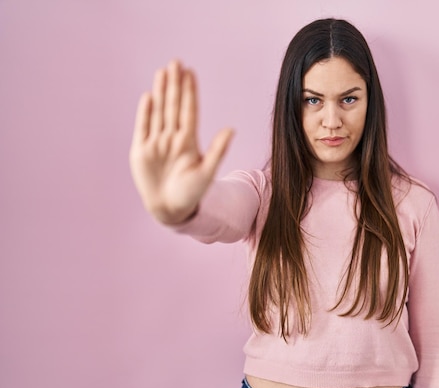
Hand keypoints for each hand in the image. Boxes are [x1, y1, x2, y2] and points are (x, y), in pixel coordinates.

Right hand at [130, 60, 232, 223]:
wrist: (170, 209)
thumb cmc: (192, 193)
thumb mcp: (207, 172)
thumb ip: (218, 150)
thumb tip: (231, 129)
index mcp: (189, 141)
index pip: (189, 110)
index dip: (189, 91)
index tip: (190, 71)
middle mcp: (172, 138)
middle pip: (173, 106)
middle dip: (175, 84)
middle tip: (176, 62)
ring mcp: (156, 143)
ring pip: (159, 112)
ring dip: (160, 92)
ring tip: (163, 72)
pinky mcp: (141, 151)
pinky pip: (143, 128)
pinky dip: (145, 113)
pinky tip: (148, 97)